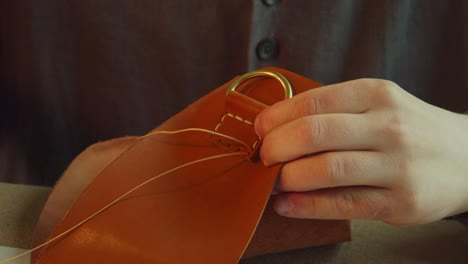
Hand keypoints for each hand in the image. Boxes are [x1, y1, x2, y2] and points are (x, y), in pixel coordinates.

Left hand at [254, 79, 467, 225]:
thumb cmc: (410, 129)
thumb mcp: (379, 105)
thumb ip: (335, 112)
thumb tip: (276, 127)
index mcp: (377, 95)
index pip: (314, 101)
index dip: (277, 116)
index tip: (259, 129)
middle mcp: (389, 126)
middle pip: (315, 133)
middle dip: (276, 147)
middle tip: (264, 157)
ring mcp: (397, 165)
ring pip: (327, 169)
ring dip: (287, 177)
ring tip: (271, 181)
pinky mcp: (400, 202)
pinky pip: (343, 204)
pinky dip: (307, 206)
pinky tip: (287, 205)